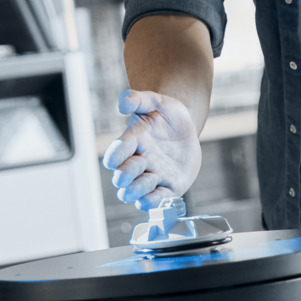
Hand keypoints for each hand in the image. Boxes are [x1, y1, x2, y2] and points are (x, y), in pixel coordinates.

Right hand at [100, 90, 201, 209]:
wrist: (186, 130)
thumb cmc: (167, 115)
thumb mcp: (156, 101)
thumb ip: (138, 99)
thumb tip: (122, 104)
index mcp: (134, 140)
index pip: (118, 150)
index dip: (115, 155)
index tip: (113, 159)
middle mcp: (139, 160)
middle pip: (124, 175)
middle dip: (125, 175)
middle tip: (132, 170)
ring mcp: (153, 175)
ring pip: (135, 191)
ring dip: (136, 190)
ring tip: (145, 183)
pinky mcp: (168, 187)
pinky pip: (156, 200)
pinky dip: (151, 202)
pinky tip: (154, 196)